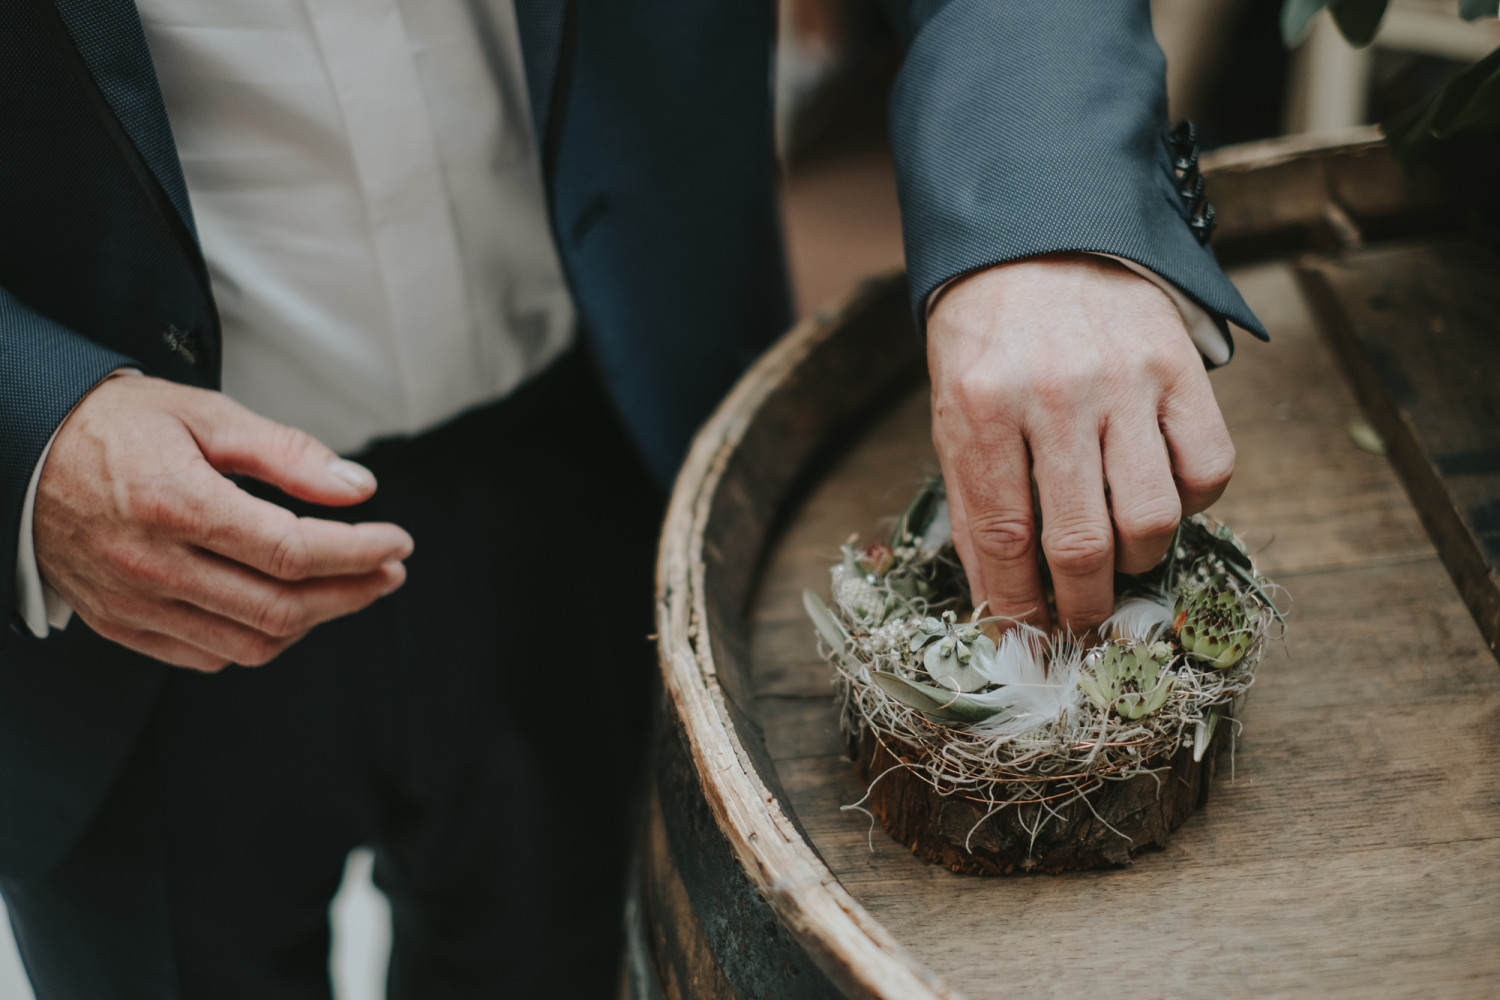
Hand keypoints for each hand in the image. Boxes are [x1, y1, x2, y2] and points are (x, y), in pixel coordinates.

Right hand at [34, 376, 413, 670]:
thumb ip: (287, 453)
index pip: (293, 551)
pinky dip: (258, 638)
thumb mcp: (206, 415)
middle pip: (281, 608)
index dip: (359, 552)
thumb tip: (359, 488)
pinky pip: (207, 655)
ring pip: (250, 644)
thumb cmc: (116, 426)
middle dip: (352, 593)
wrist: (21, 452)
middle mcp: (152, 564)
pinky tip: (283, 604)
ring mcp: (133, 603)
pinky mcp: (121, 624)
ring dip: (313, 621)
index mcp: (176, 504)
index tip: (397, 543)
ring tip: (346, 587)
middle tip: (388, 570)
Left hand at [927, 253, 1232, 633]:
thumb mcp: (953, 412)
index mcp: (982, 407)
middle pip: (1081, 542)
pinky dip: (1191, 505)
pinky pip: (1209, 468)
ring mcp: (1125, 380)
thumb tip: (1000, 600)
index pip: (1004, 538)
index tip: (1025, 643)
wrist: (1037, 232)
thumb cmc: (988, 338)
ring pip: (1153, 518)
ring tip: (1121, 560)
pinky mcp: (1180, 367)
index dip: (1018, 607)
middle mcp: (1056, 395)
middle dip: (1082, 606)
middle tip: (1080, 624)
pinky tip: (1161, 498)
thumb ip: (974, 502)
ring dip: (1138, 563)